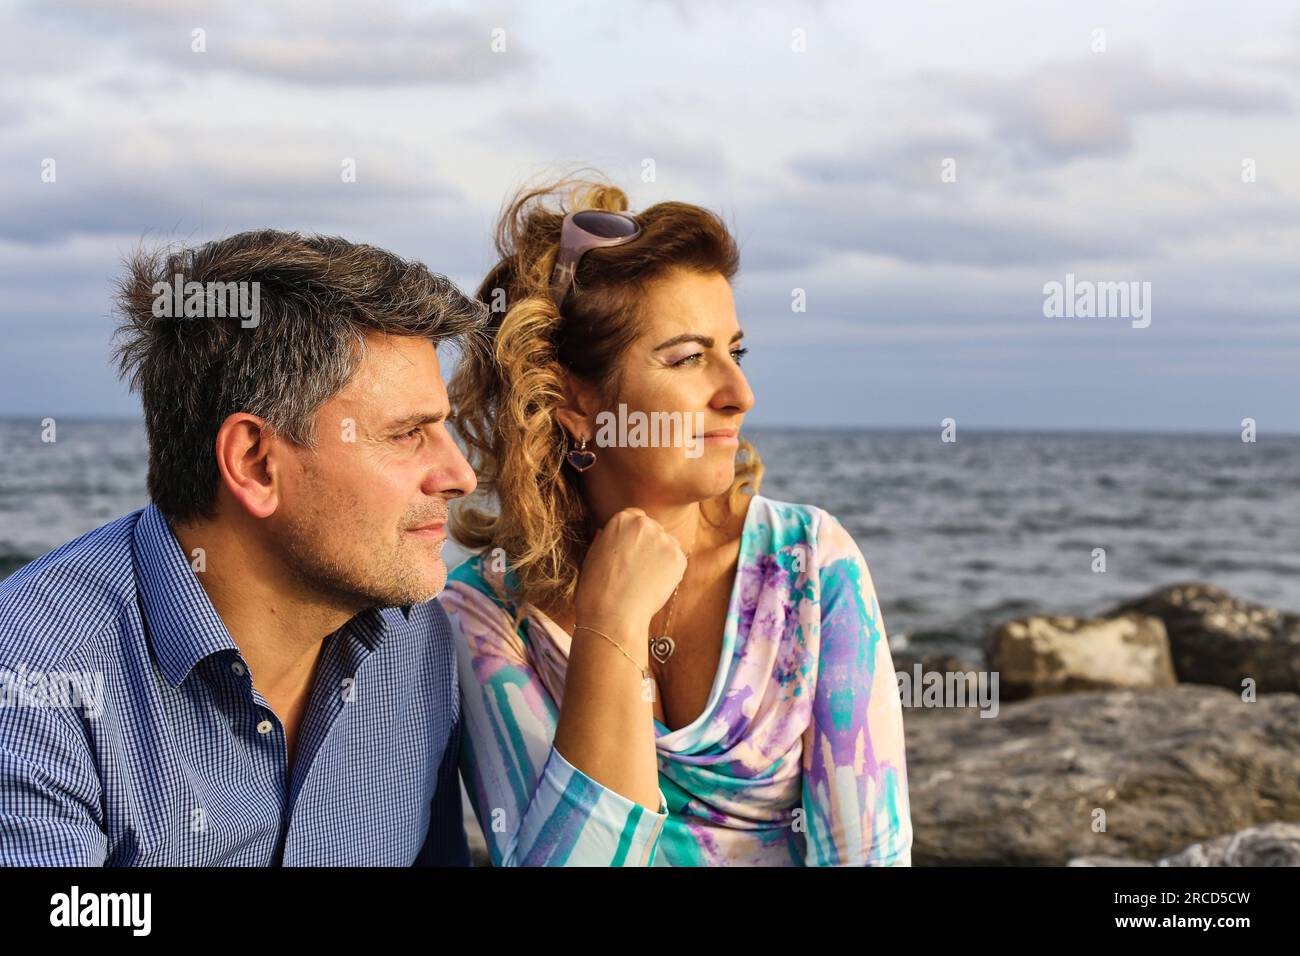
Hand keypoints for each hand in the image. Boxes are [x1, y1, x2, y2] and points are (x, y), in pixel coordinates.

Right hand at [575, 508, 686, 632]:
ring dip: (660, 557)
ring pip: (667, 544)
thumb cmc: (596, 588)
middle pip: (653, 529)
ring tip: (644, 579)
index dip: (633, 536)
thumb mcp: (593, 554)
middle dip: (648, 545)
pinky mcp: (678, 558)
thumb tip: (608, 533)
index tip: (630, 550)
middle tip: (637, 569)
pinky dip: (670, 571)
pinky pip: (677, 560)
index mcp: (622, 519)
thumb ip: (606, 538)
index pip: (635, 518)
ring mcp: (663, 540)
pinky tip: (654, 585)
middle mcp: (645, 524)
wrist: (613, 614)